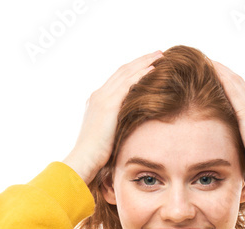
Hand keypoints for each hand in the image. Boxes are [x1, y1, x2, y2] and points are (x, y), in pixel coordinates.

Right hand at [63, 49, 163, 183]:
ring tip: (160, 56)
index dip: (134, 69)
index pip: (118, 79)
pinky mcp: (109, 105)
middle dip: (141, 61)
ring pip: (126, 74)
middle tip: (158, 54)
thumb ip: (118, 125)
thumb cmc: (96, 155)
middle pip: (123, 71)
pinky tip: (153, 70)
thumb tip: (132, 127)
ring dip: (144, 63)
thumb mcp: (108, 135)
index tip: (149, 64)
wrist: (84, 160)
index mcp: (97, 101)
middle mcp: (99, 95)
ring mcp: (103, 98)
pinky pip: (128, 84)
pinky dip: (141, 75)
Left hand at [212, 60, 244, 181]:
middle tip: (207, 61)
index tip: (213, 74)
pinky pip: (233, 88)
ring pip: (235, 81)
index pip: (240, 94)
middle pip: (237, 83)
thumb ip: (241, 145)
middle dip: (223, 71)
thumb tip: (231, 151)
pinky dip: (222, 76)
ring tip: (206, 60)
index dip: (228, 82)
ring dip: (221, 69)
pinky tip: (212, 67)